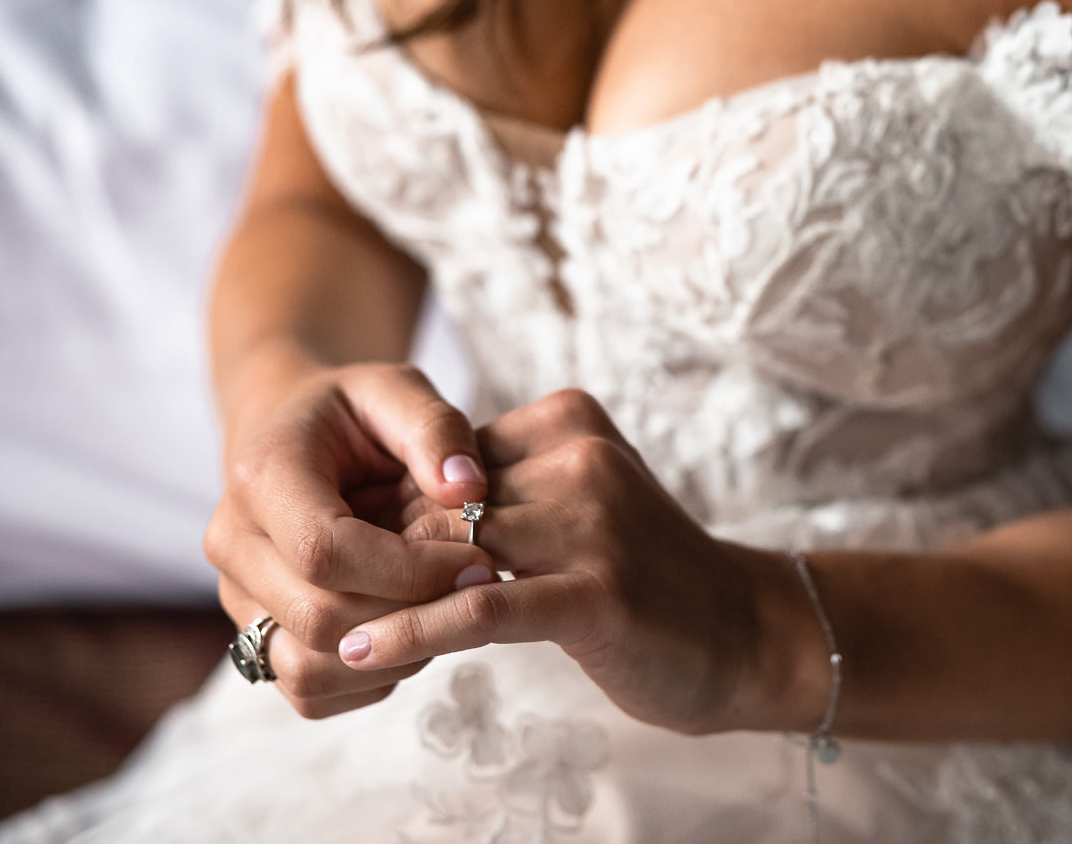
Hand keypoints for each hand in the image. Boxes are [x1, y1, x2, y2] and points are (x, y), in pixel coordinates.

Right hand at [205, 362, 496, 717]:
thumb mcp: (396, 388)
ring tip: (443, 605)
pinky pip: (309, 692)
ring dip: (395, 653)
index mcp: (261, 477)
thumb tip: (467, 491)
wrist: (294, 433)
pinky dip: (372, 677)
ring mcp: (238, 598)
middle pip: (318, 620)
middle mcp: (234, 544)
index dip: (410, 570)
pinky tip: (413, 627)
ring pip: (308, 669)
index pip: (325, 552)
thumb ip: (436, 429)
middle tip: (478, 584)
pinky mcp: (256, 637)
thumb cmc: (353, 412)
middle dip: (413, 613)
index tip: (479, 558)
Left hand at [333, 389, 796, 734]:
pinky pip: (479, 609)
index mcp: (571, 422)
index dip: (396, 510)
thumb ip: (512, 486)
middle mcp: (581, 458)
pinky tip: (367, 650)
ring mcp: (592, 523)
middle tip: (328, 597)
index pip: (448, 459)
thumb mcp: (584, 500)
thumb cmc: (651, 574)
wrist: (745, 631)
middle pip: (441, 502)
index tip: (350, 553)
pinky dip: (414, 632)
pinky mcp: (595, 593)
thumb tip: (405, 508)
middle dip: (383, 555)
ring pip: (451, 552)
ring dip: (386, 596)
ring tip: (326, 627)